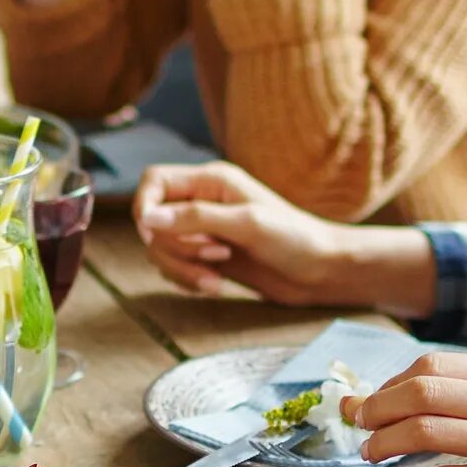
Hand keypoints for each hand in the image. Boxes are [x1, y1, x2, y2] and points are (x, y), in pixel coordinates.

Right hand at [132, 160, 431, 311]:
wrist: (322, 271)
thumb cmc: (294, 239)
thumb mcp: (246, 224)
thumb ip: (196, 219)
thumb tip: (148, 218)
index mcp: (212, 181)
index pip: (154, 181)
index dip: (144, 205)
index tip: (151, 232)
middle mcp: (203, 202)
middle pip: (153, 221)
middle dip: (174, 246)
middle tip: (214, 256)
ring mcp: (204, 232)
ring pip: (160, 248)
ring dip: (181, 267)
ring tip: (215, 277)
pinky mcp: (208, 258)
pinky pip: (175, 268)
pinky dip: (187, 280)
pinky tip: (215, 286)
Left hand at [348, 352, 466, 466]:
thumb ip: (456, 397)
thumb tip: (375, 398)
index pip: (429, 366)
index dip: (386, 386)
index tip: (364, 405)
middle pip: (423, 393)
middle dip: (377, 411)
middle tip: (360, 430)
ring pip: (429, 432)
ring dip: (387, 444)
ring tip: (373, 455)